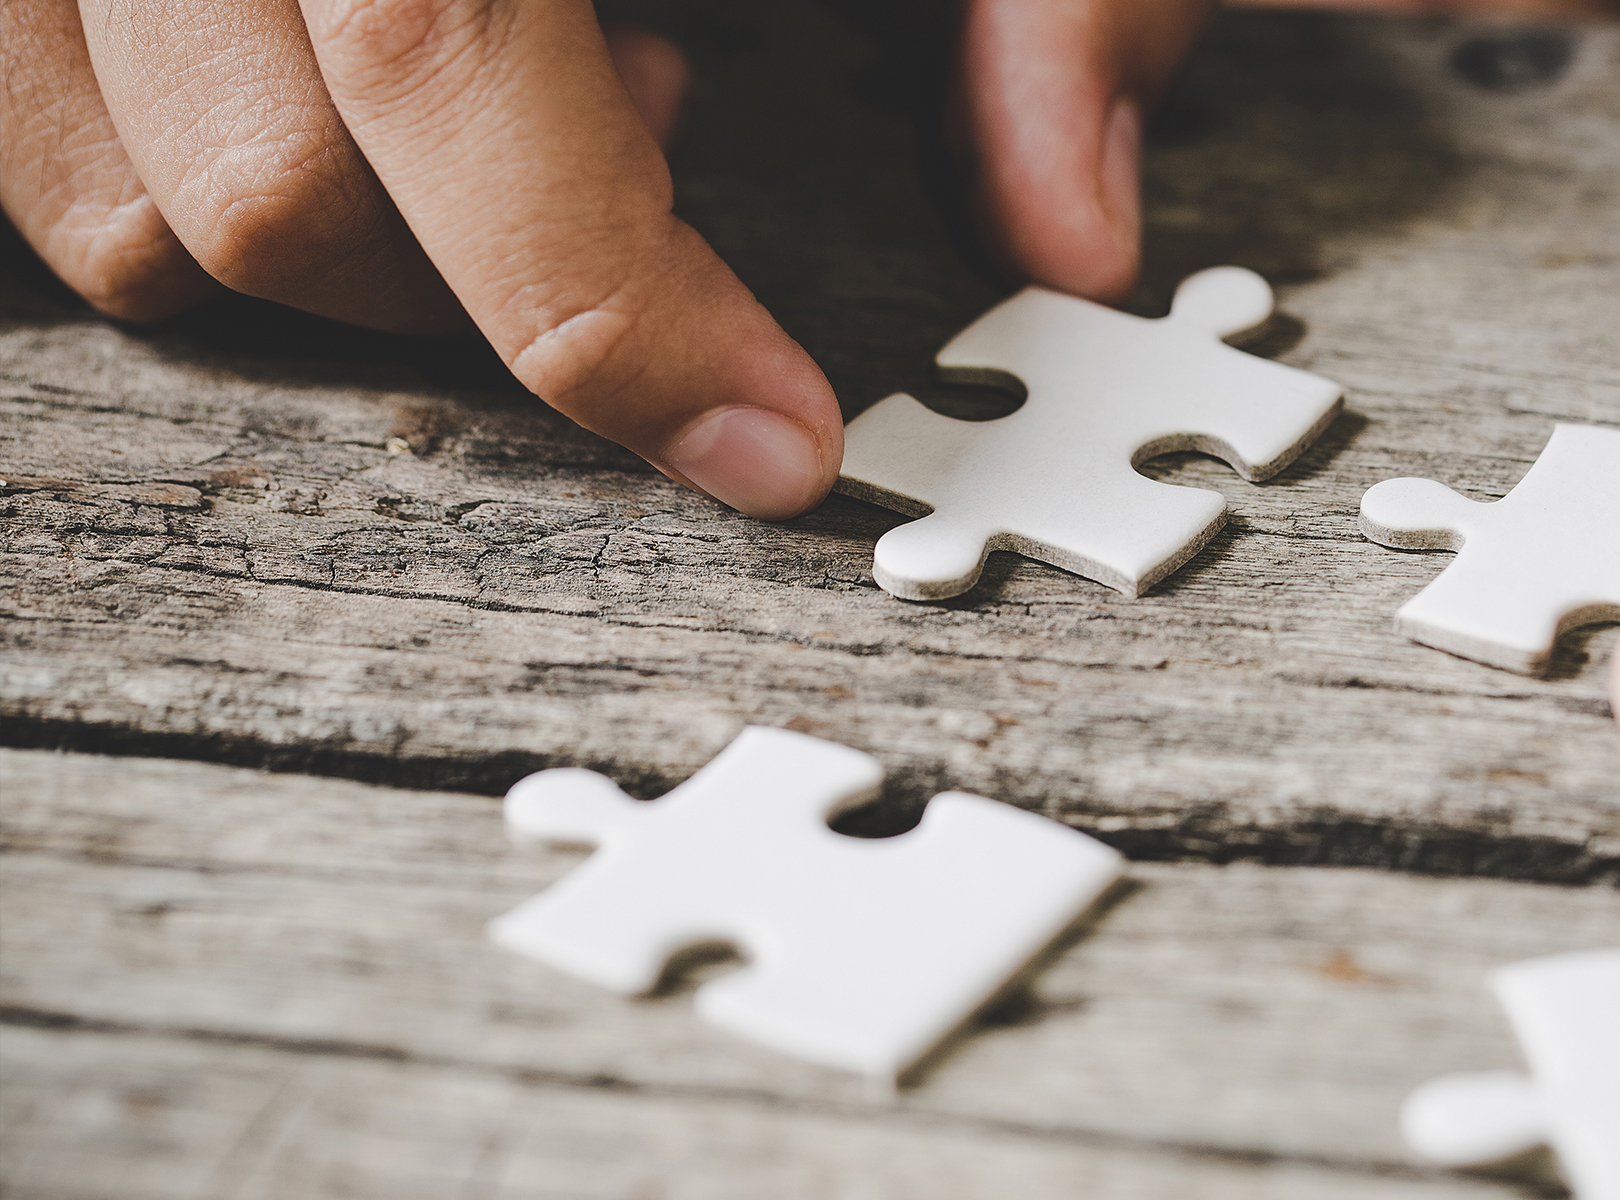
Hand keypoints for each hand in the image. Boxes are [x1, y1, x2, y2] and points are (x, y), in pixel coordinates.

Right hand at [0, 0, 1209, 519]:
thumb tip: (1076, 225)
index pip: (447, 64)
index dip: (612, 316)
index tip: (769, 442)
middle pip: (267, 185)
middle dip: (491, 292)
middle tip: (665, 145)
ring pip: (112, 191)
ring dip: (345, 245)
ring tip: (537, 84)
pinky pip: (22, 117)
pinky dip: (184, 172)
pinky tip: (366, 60)